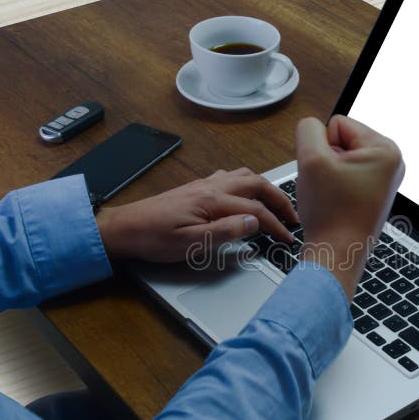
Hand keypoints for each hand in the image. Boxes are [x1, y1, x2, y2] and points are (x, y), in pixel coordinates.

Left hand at [95, 168, 297, 262]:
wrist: (125, 228)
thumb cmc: (154, 237)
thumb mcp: (192, 244)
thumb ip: (226, 232)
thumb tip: (254, 222)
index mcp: (213, 200)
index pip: (256, 210)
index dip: (276, 226)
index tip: (288, 238)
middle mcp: (211, 187)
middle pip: (256, 185)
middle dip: (279, 199)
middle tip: (293, 217)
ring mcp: (204, 184)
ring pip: (244, 176)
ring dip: (265, 188)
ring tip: (276, 204)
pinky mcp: (197, 188)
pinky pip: (230, 177)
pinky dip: (247, 183)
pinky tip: (245, 194)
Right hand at [295, 115, 403, 297]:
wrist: (337, 253)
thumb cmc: (331, 214)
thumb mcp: (310, 159)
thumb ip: (308, 129)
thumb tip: (312, 126)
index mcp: (386, 150)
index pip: (338, 124)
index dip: (322, 147)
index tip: (328, 175)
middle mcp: (391, 162)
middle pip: (342, 140)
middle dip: (327, 160)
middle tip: (330, 188)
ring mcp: (384, 178)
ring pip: (341, 158)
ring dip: (329, 174)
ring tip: (333, 197)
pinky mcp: (374, 192)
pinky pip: (345, 175)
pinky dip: (335, 186)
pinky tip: (337, 203)